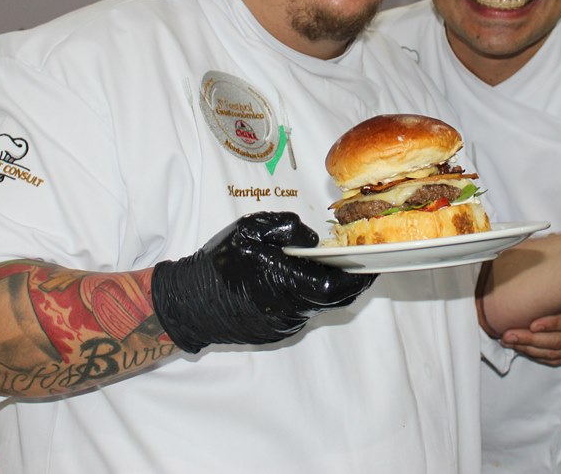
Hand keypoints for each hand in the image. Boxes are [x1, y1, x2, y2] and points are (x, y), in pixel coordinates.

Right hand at [151, 212, 375, 351]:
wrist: (188, 303)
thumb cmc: (218, 264)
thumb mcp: (250, 229)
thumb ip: (286, 227)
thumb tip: (312, 240)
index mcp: (286, 282)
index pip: (337, 285)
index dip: (358, 276)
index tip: (372, 263)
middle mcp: (289, 309)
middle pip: (335, 300)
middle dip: (352, 283)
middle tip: (363, 266)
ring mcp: (282, 325)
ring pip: (319, 308)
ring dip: (330, 290)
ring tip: (335, 269)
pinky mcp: (274, 333)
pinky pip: (301, 314)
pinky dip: (309, 298)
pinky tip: (303, 282)